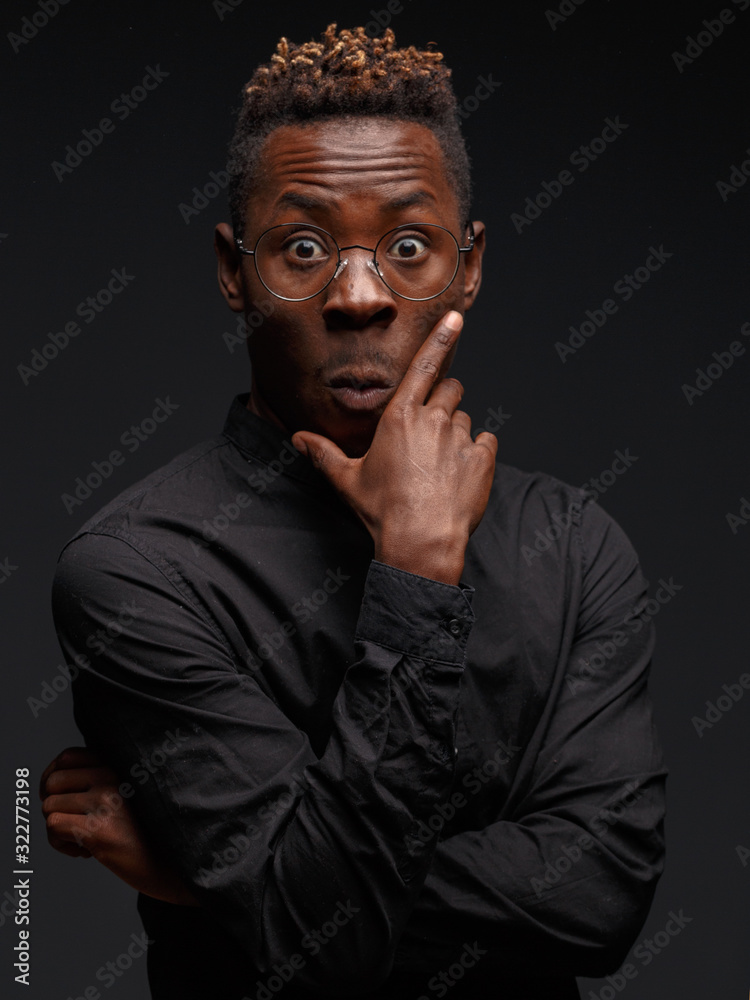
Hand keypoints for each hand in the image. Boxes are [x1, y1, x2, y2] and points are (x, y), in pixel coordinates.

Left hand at [40, 746, 197, 905]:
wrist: (169, 864)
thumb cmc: (145, 833)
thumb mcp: (125, 795)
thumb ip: (99, 781)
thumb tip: (51, 782)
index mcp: (116, 765)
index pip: (66, 757)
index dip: (51, 778)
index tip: (57, 799)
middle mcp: (110, 777)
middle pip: (52, 782)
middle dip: (52, 806)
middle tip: (71, 825)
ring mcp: (105, 801)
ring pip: (49, 807)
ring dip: (58, 830)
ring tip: (83, 841)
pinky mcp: (98, 828)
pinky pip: (53, 827)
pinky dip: (60, 844)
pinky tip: (84, 852)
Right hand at [292, 311, 497, 584]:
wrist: (421, 542)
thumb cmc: (382, 511)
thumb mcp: (347, 480)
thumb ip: (323, 454)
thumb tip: (297, 439)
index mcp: (399, 417)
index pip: (424, 366)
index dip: (440, 338)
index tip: (456, 317)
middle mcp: (433, 420)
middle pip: (450, 389)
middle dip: (443, 400)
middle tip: (431, 429)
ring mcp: (462, 438)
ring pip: (466, 418)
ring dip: (457, 431)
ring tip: (441, 462)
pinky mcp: (483, 459)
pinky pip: (486, 442)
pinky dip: (477, 453)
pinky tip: (461, 473)